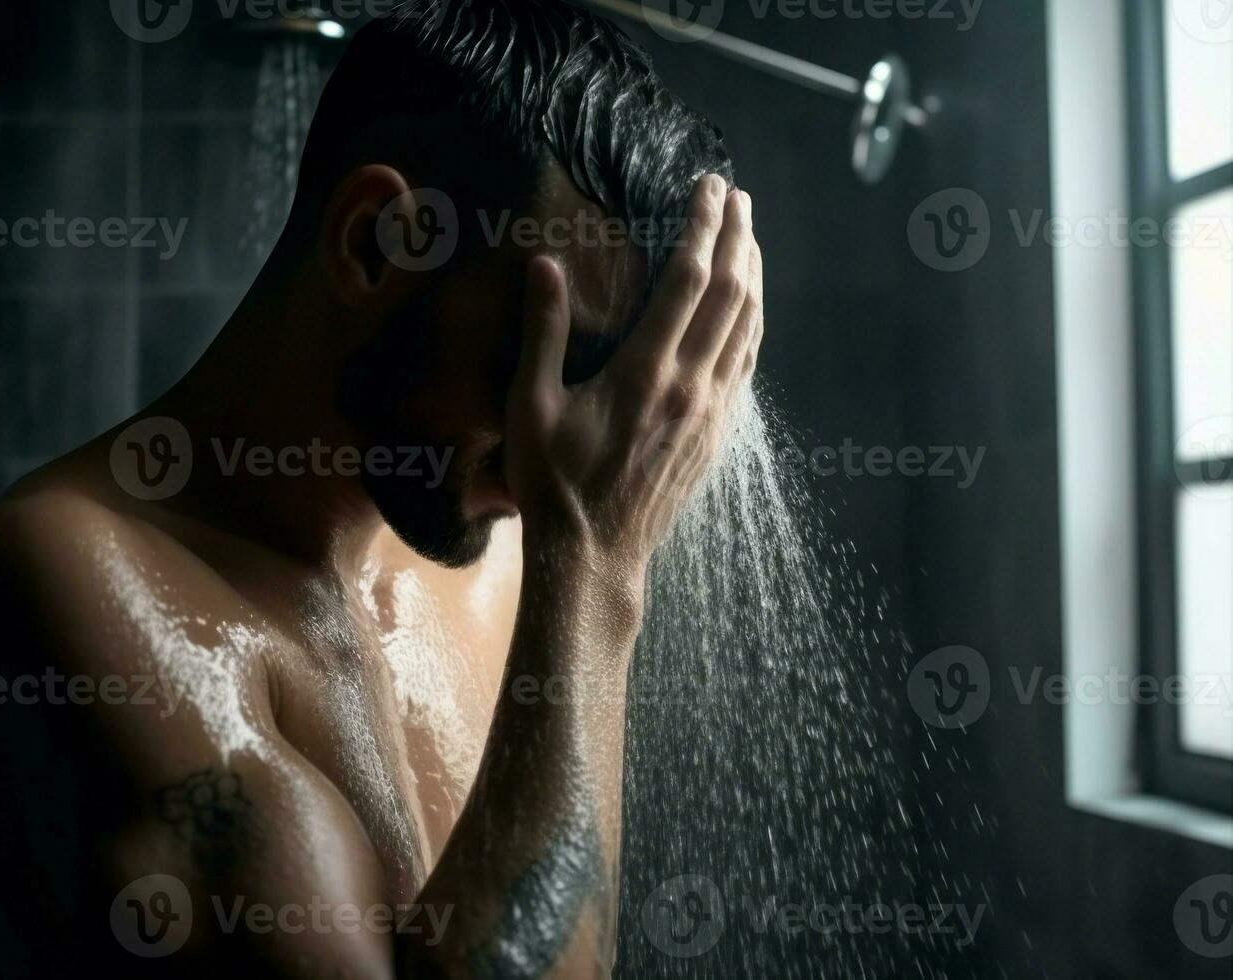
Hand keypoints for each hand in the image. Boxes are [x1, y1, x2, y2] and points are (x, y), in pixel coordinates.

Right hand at [504, 174, 763, 578]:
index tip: (707, 187)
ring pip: (748, 327)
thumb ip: (542, 333)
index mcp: (646, 372)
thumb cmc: (553, 484)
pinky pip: (746, 364)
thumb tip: (543, 265)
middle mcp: (691, 386)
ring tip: (750, 236)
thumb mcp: (532, 407)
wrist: (593, 555)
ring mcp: (711, 412)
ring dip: (754, 275)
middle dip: (738, 237)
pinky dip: (753, 323)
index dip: (702, 227)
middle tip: (738, 196)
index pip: (689, 280)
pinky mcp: (716, 435)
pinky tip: (750, 308)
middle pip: (732, 294)